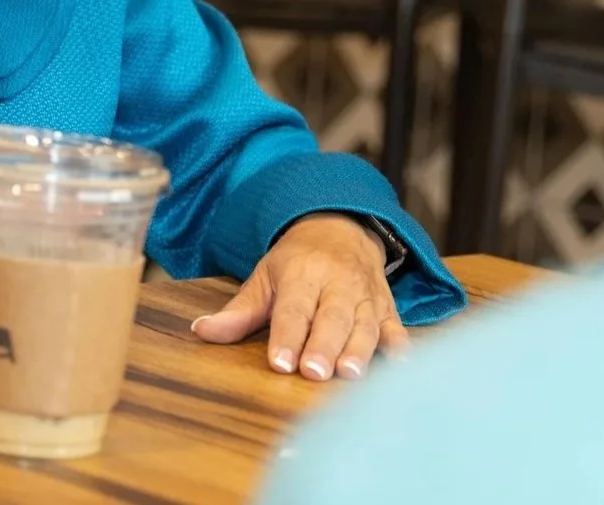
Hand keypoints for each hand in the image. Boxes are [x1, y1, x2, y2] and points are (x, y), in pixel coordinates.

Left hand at [190, 213, 407, 381]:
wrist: (341, 228)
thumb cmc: (296, 262)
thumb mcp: (263, 277)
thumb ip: (238, 311)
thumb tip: (201, 331)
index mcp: (301, 274)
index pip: (293, 308)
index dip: (286, 335)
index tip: (280, 363)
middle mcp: (336, 284)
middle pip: (330, 318)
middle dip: (322, 346)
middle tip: (313, 373)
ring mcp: (365, 296)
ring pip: (364, 325)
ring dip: (359, 350)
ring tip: (349, 375)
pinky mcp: (387, 307)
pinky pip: (396, 326)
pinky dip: (400, 344)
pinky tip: (401, 364)